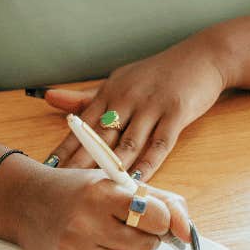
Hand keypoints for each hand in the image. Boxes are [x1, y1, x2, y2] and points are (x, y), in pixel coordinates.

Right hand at [17, 167, 190, 249]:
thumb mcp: (116, 183)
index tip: (153, 218)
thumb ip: (160, 201)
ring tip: (111, 239)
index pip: (155, 217)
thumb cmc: (79, 191)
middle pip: (145, 246)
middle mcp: (85, 223)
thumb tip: (188, 232)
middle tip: (127, 226)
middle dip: (144, 238)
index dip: (160, 219)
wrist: (27, 203)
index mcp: (101, 193)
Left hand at [42, 35, 225, 180]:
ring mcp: (152, 105)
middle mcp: (127, 98)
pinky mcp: (176, 113)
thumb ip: (86, 97)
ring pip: (128, 144)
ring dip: (111, 169)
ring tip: (95, 192)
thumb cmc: (156, 74)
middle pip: (99, 138)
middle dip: (80, 164)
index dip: (64, 148)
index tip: (48, 169)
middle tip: (64, 187)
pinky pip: (159, 144)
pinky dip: (147, 165)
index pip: (81, 125)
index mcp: (110, 92)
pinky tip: (136, 182)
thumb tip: (48, 98)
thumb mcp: (119, 81)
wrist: (202, 57)